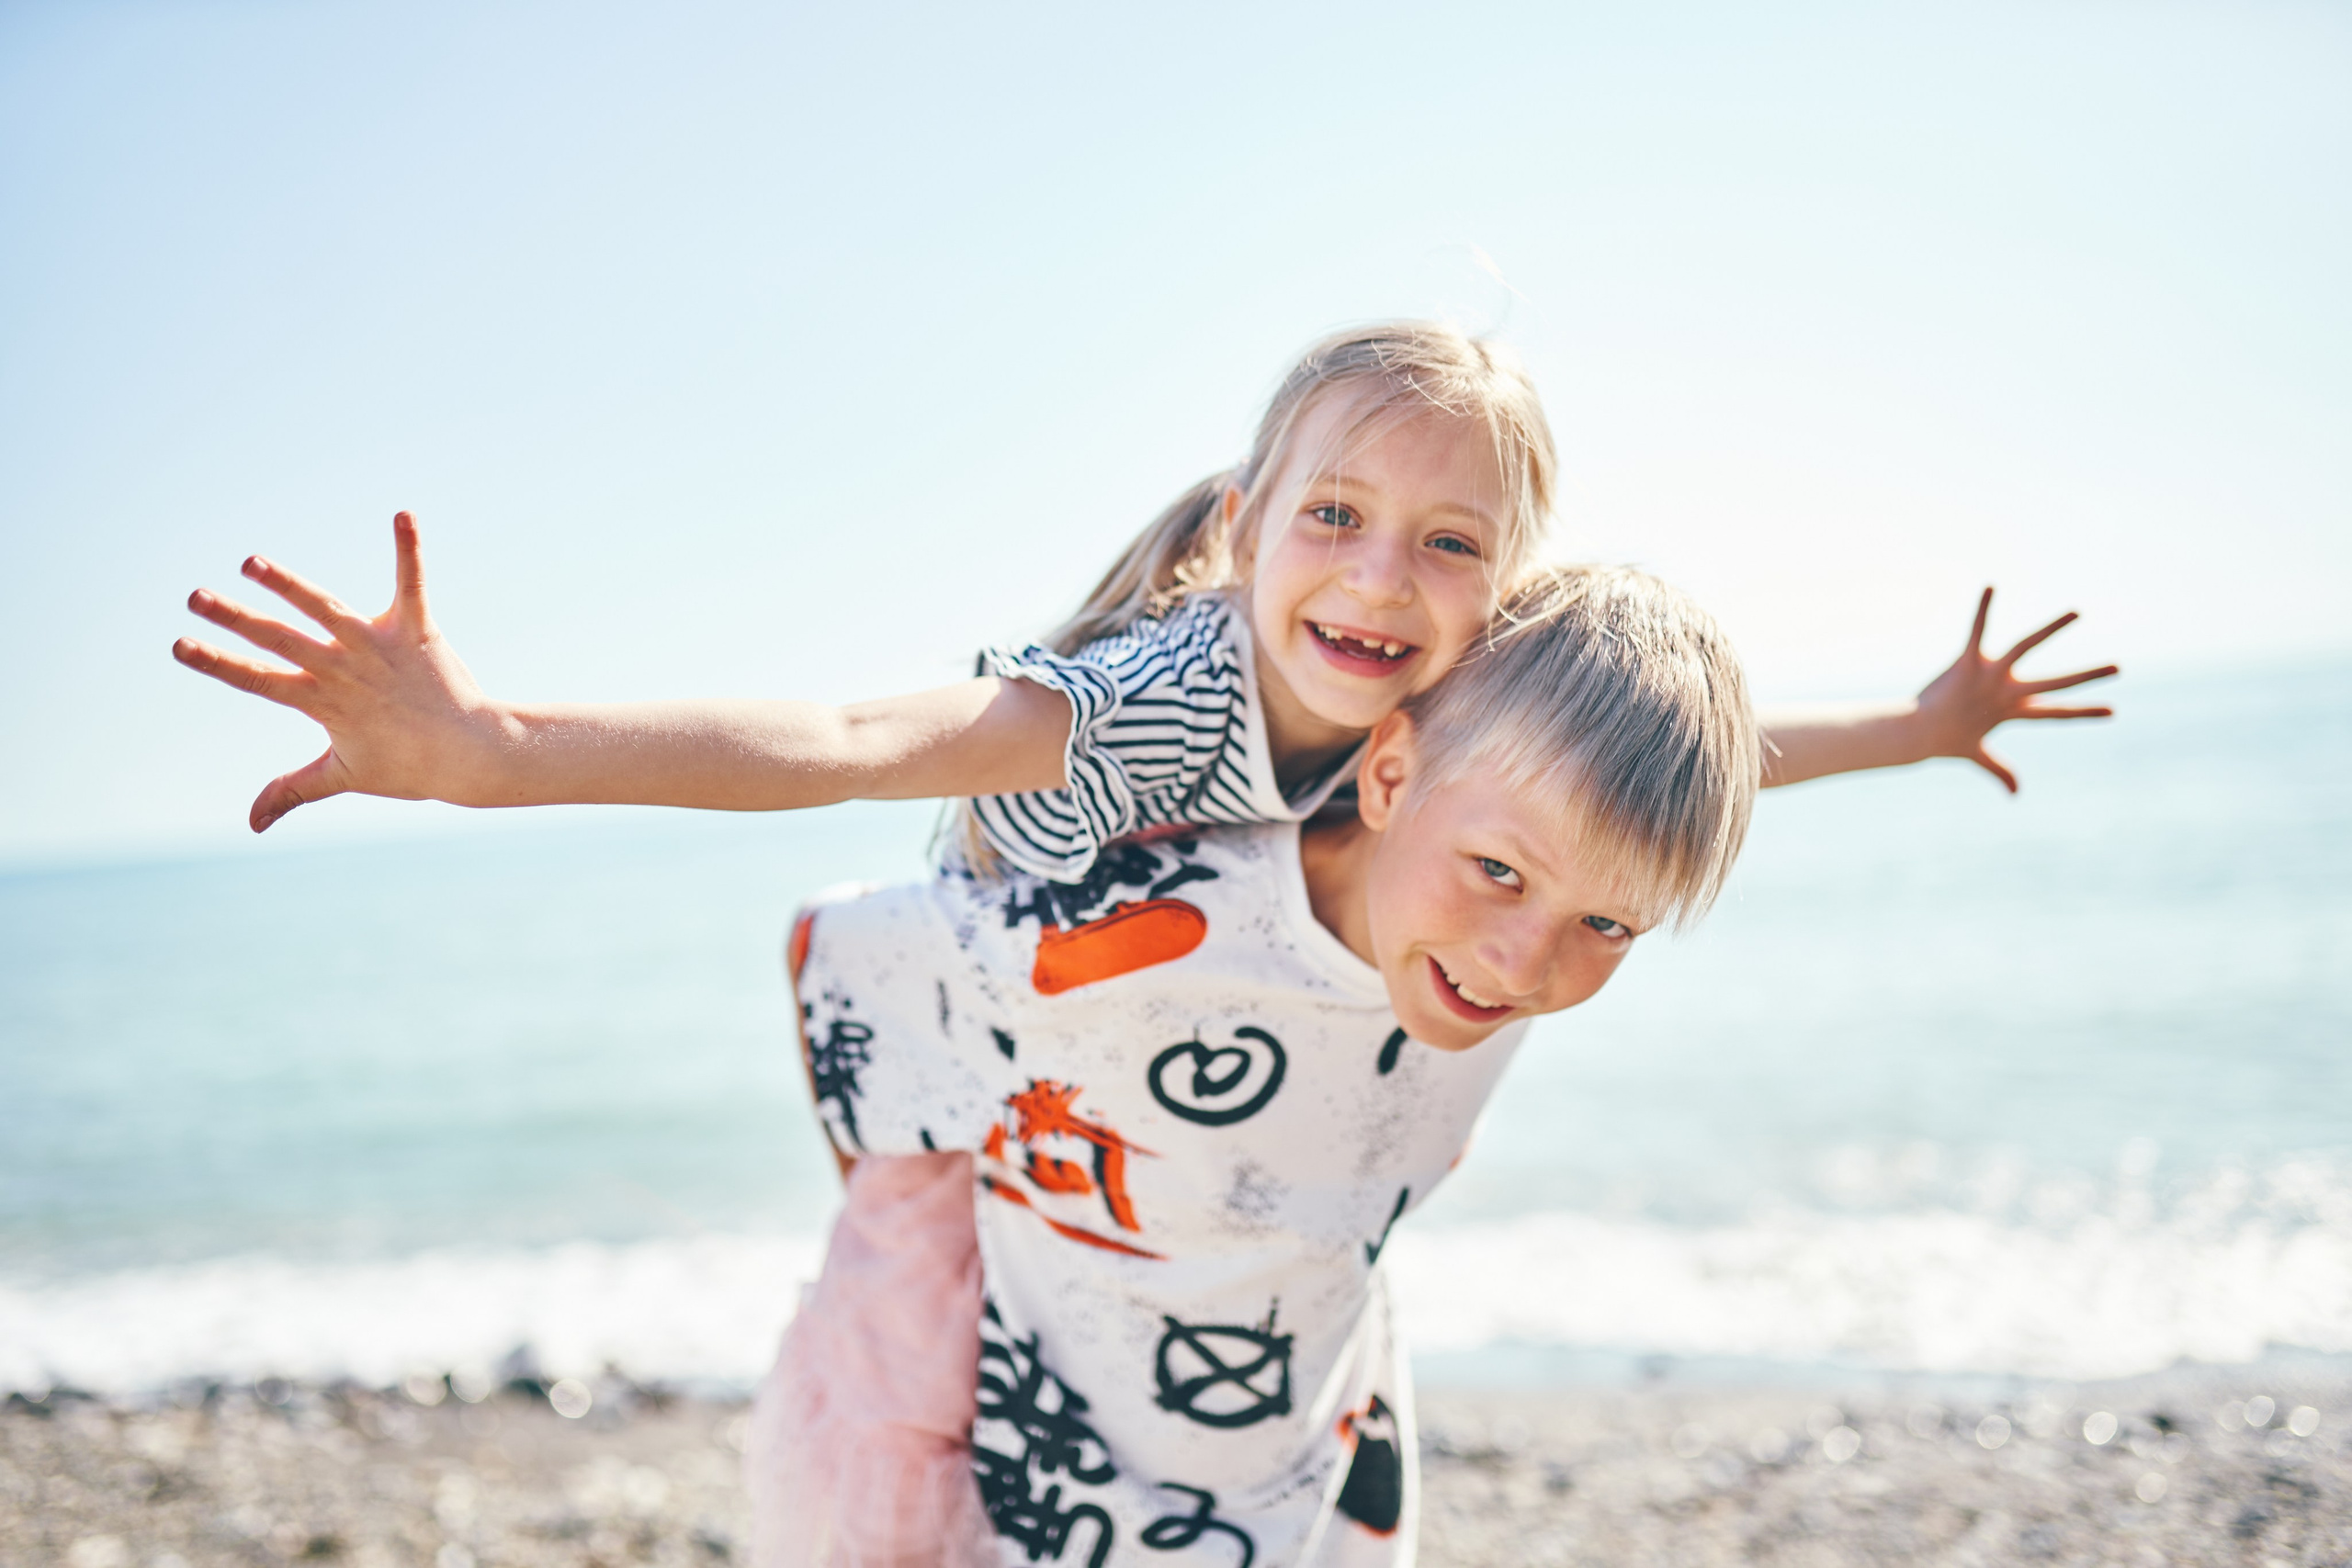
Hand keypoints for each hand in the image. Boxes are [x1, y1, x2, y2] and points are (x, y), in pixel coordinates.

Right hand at [174, 512, 509, 830]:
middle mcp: (343, 669)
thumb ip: (292, 790)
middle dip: (236, 619)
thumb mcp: (343, 777)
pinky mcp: (417, 630)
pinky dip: (408, 549)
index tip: (179, 644)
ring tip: (253, 562)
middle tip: (196, 597)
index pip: (257, 680)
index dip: (217, 663)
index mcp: (322, 701)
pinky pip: (411, 583)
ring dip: (289, 584)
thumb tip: (251, 823)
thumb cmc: (410, 766)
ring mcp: (378, 647)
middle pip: (281, 640)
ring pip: (326, 608)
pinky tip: (403, 514)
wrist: (473, 755)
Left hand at [1914, 587, 2117, 792]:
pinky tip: (1991, 585)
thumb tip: (2015, 793)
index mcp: (2014, 711)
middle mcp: (2007, 692)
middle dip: (2087, 676)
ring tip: (2076, 612)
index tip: (2113, 711)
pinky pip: (1977, 629)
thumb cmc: (1945, 741)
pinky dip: (1984, 608)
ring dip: (2051, 629)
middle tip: (2119, 667)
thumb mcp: (1977, 755)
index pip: (2056, 713)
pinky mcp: (1967, 661)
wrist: (1916, 733)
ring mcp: (1989, 675)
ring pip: (2026, 646)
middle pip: (2055, 682)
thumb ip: (1999, 771)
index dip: (2084, 713)